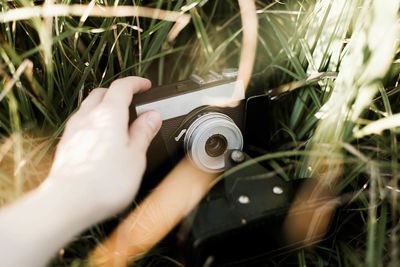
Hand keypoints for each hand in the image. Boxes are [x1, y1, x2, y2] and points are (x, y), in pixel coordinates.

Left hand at [47, 76, 161, 219]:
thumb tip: (152, 117)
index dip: (136, 83)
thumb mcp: (135, 156)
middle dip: (118, 92)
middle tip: (132, 100)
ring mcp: (74, 130)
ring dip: (104, 107)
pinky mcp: (67, 145)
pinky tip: (102, 140)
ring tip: (118, 121)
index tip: (145, 85)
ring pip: (89, 107)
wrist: (68, 203)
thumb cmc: (104, 182)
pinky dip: (95, 123)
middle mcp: (88, 117)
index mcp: (109, 114)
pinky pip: (82, 124)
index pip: (122, 87)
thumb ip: (143, 133)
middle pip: (102, 93)